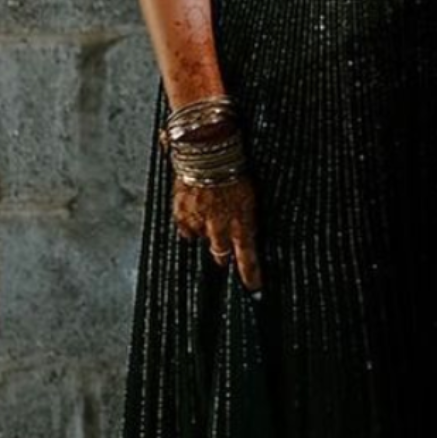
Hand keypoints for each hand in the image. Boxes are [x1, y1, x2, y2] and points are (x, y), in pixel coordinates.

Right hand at [173, 173, 262, 292]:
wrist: (209, 148)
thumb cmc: (235, 165)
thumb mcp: (250, 193)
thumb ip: (247, 215)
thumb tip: (248, 232)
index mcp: (241, 220)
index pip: (247, 257)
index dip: (250, 275)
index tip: (255, 289)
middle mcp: (219, 225)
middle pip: (221, 254)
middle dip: (222, 255)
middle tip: (222, 252)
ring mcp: (198, 220)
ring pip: (202, 240)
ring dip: (207, 233)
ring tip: (209, 215)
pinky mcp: (181, 213)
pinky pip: (185, 230)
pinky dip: (190, 225)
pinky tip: (194, 213)